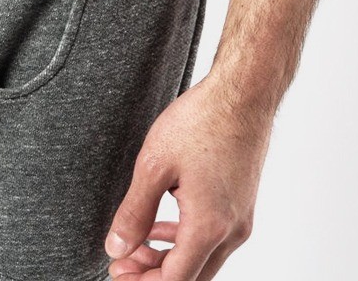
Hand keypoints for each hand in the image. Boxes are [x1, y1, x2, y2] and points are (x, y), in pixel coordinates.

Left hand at [104, 72, 273, 279]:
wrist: (242, 95)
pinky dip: (182, 240)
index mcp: (209, 226)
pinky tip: (157, 227)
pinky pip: (210, 238)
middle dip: (152, 275)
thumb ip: (134, 212)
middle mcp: (232, 231)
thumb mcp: (153, 166)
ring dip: (167, 258)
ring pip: (202, 258)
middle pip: (191, 276)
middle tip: (120, 262)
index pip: (176, 279)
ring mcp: (240, 218)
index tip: (115, 270)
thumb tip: (116, 247)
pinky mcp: (240, 205)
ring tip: (133, 246)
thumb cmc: (200, 123)